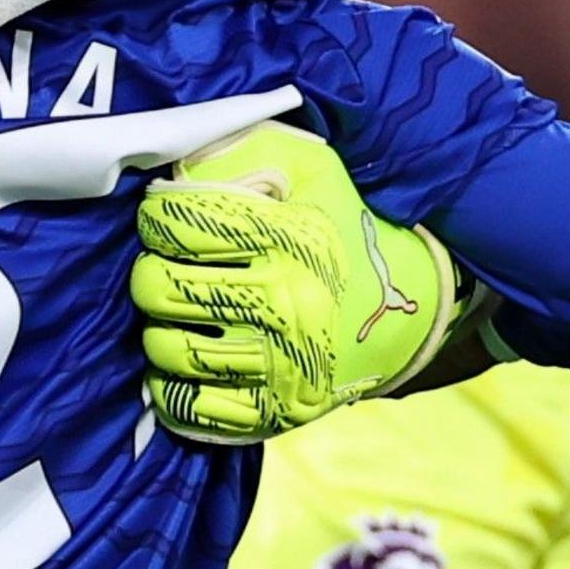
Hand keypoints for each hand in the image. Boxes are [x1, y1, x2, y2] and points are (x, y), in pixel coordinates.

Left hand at [137, 124, 474, 442]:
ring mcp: (284, 363)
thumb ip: (247, 156)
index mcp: (289, 236)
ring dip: (160, 332)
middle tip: (167, 272)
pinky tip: (189, 364)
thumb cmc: (348, 227)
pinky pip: (190, 406)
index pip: (174, 222)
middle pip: (158, 289)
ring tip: (180, 318)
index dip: (155, 218)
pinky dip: (174, 387)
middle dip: (149, 276)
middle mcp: (287, 301)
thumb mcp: (312, 173)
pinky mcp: (280, 412)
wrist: (419, 306)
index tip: (166, 223)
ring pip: (168, 350)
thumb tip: (178, 167)